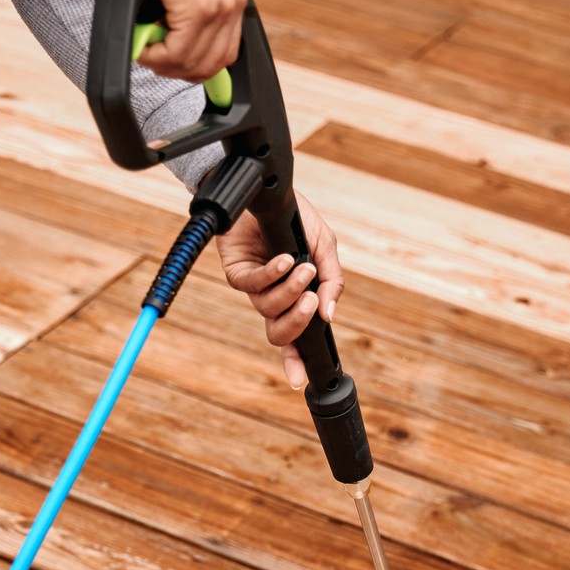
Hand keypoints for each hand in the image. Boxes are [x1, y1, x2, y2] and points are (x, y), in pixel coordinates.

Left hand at [136, 0, 247, 81]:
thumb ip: (145, 15)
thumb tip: (142, 39)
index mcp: (200, 8)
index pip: (177, 57)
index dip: (153, 60)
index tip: (140, 52)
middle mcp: (223, 10)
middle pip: (197, 65)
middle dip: (169, 67)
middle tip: (151, 56)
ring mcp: (235, 8)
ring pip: (216, 63)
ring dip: (189, 66)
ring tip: (168, 54)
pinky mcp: (239, 4)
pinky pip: (229, 47)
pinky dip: (208, 56)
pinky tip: (188, 48)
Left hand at [218, 191, 344, 388]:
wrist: (269, 191)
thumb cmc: (296, 219)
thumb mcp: (325, 247)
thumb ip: (332, 282)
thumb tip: (330, 316)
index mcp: (295, 297)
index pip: (297, 338)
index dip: (298, 361)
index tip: (302, 378)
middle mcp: (273, 297)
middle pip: (280, 333)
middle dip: (297, 323)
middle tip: (311, 304)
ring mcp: (254, 287)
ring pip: (269, 308)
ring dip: (289, 291)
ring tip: (303, 268)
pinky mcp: (236, 272)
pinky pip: (252, 285)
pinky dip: (271, 275)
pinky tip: (283, 260)